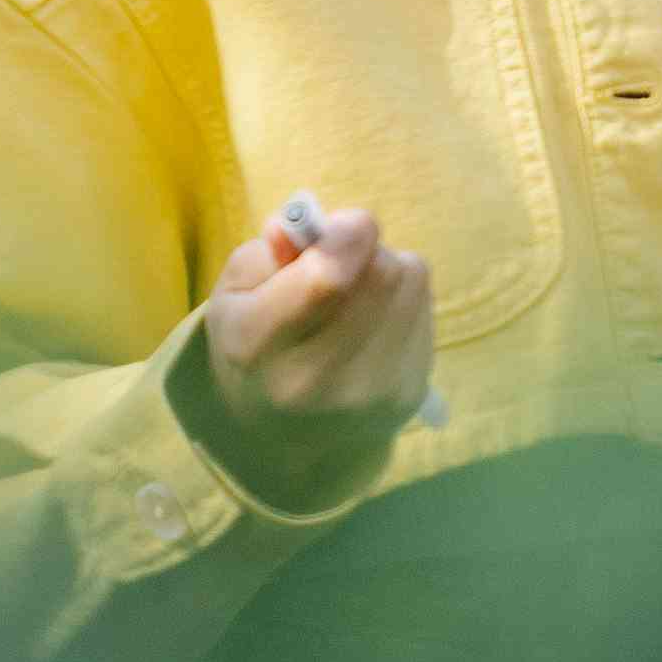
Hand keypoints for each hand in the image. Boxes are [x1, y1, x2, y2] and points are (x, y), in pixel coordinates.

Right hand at [206, 193, 437, 431]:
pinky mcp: (408, 393)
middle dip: (366, 250)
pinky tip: (374, 325)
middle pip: (381, 271)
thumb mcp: (236, 295)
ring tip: (358, 294)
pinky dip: (404, 302)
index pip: (328, 276)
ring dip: (389, 272)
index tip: (341, 228)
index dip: (346, 233)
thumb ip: (267, 252)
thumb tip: (304, 223)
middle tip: (343, 262)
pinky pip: (426, 310)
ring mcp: (369, 391)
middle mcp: (315, 378)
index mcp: (256, 345)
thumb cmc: (256, 347)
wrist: (284, 438)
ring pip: (411, 281)